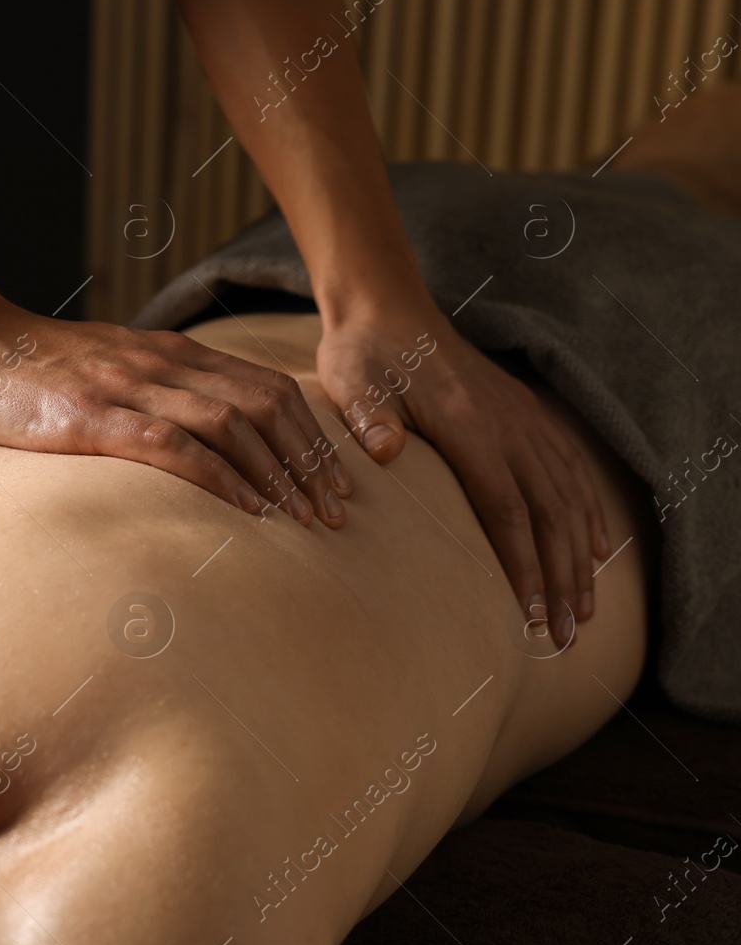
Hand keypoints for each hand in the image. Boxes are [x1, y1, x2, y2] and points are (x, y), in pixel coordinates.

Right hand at [0, 307, 352, 527]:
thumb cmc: (28, 368)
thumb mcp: (105, 371)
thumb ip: (150, 393)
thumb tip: (191, 437)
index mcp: (169, 353)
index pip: (265, 388)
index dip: (310, 435)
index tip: (335, 481)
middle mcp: (161, 365)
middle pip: (264, 405)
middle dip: (309, 461)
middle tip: (338, 513)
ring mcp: (128, 389)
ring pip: (231, 424)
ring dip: (277, 473)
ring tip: (305, 519)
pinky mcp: (92, 418)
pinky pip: (173, 445)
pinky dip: (219, 477)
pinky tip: (246, 508)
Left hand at [315, 296, 610, 646]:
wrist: (387, 308)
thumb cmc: (363, 354)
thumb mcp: (352, 381)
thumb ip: (368, 417)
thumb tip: (385, 451)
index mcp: (470, 426)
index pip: (507, 510)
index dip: (524, 566)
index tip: (532, 616)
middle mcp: (508, 425)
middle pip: (548, 515)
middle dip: (560, 580)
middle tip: (566, 636)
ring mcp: (521, 418)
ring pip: (566, 496)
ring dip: (580, 556)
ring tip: (585, 610)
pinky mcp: (523, 413)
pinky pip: (568, 469)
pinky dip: (585, 512)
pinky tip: (593, 546)